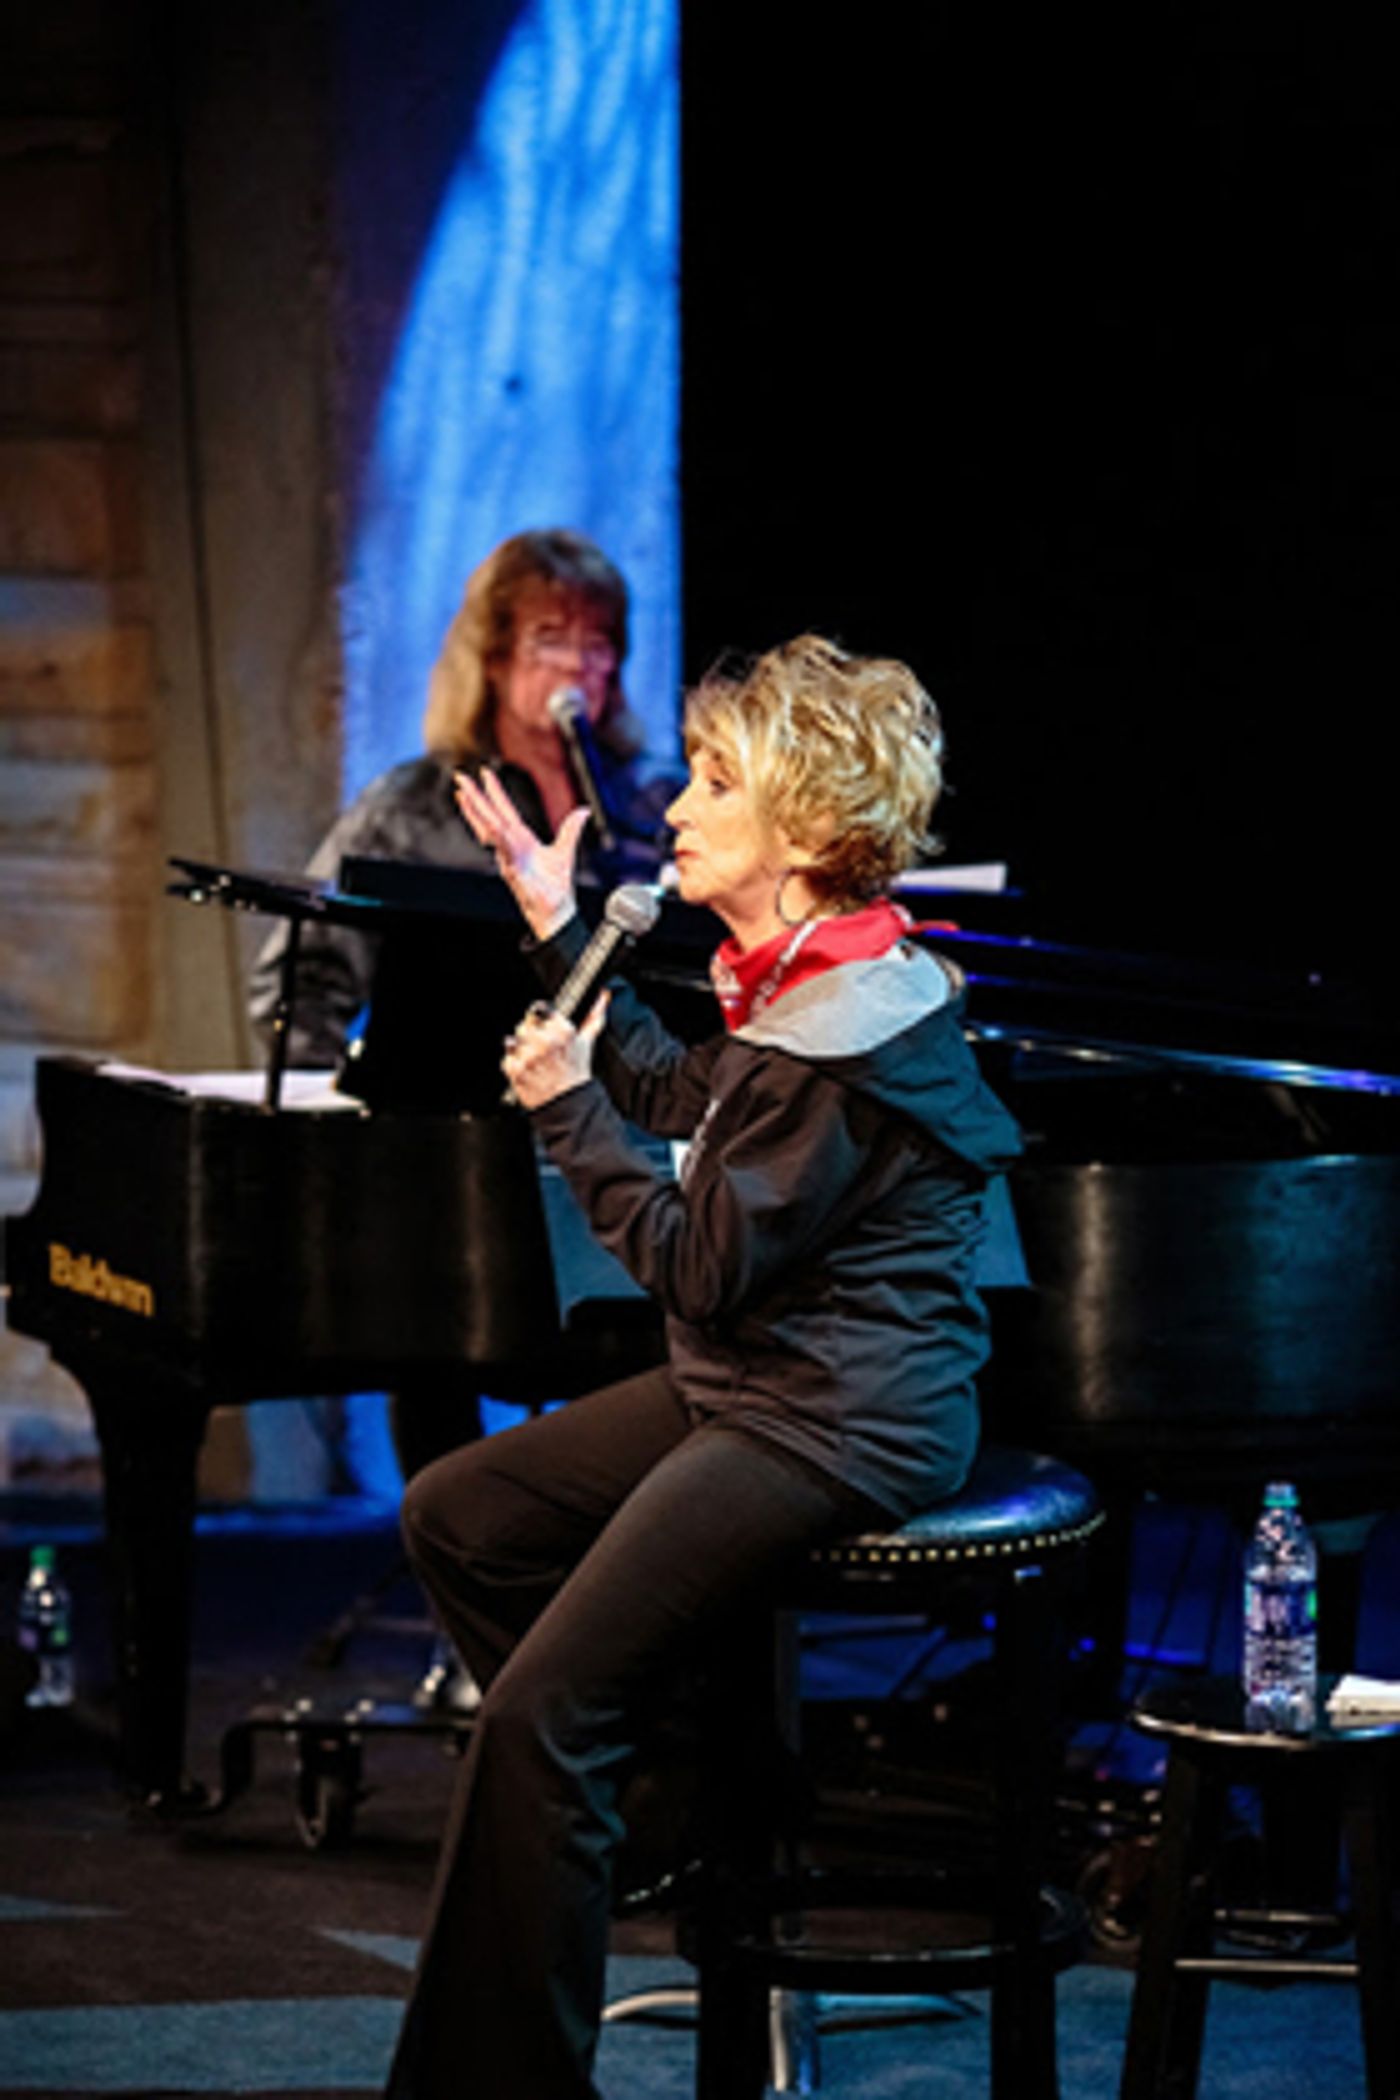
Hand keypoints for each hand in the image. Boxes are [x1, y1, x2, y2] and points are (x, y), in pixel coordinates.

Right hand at [455, 768, 589, 940]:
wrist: (555, 911)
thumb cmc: (555, 886)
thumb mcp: (565, 851)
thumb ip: (571, 830)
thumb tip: (584, 810)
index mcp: (521, 838)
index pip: (504, 810)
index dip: (494, 792)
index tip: (484, 773)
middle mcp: (511, 845)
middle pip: (489, 816)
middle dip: (475, 797)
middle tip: (460, 777)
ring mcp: (509, 857)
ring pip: (489, 831)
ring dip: (476, 814)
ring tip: (463, 795)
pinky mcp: (513, 871)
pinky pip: (504, 852)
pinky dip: (498, 840)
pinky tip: (490, 828)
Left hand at [502, 993, 608, 1109]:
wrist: (568, 1103)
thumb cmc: (576, 1071)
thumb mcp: (586, 1041)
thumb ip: (594, 1016)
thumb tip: (603, 997)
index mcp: (562, 1031)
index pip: (540, 1010)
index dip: (540, 1019)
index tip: (543, 1026)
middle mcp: (545, 1042)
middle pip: (523, 1024)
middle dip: (529, 1035)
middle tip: (539, 1047)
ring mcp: (530, 1057)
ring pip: (512, 1040)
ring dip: (520, 1050)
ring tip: (533, 1060)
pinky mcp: (517, 1071)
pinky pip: (506, 1059)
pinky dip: (514, 1065)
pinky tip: (528, 1070)